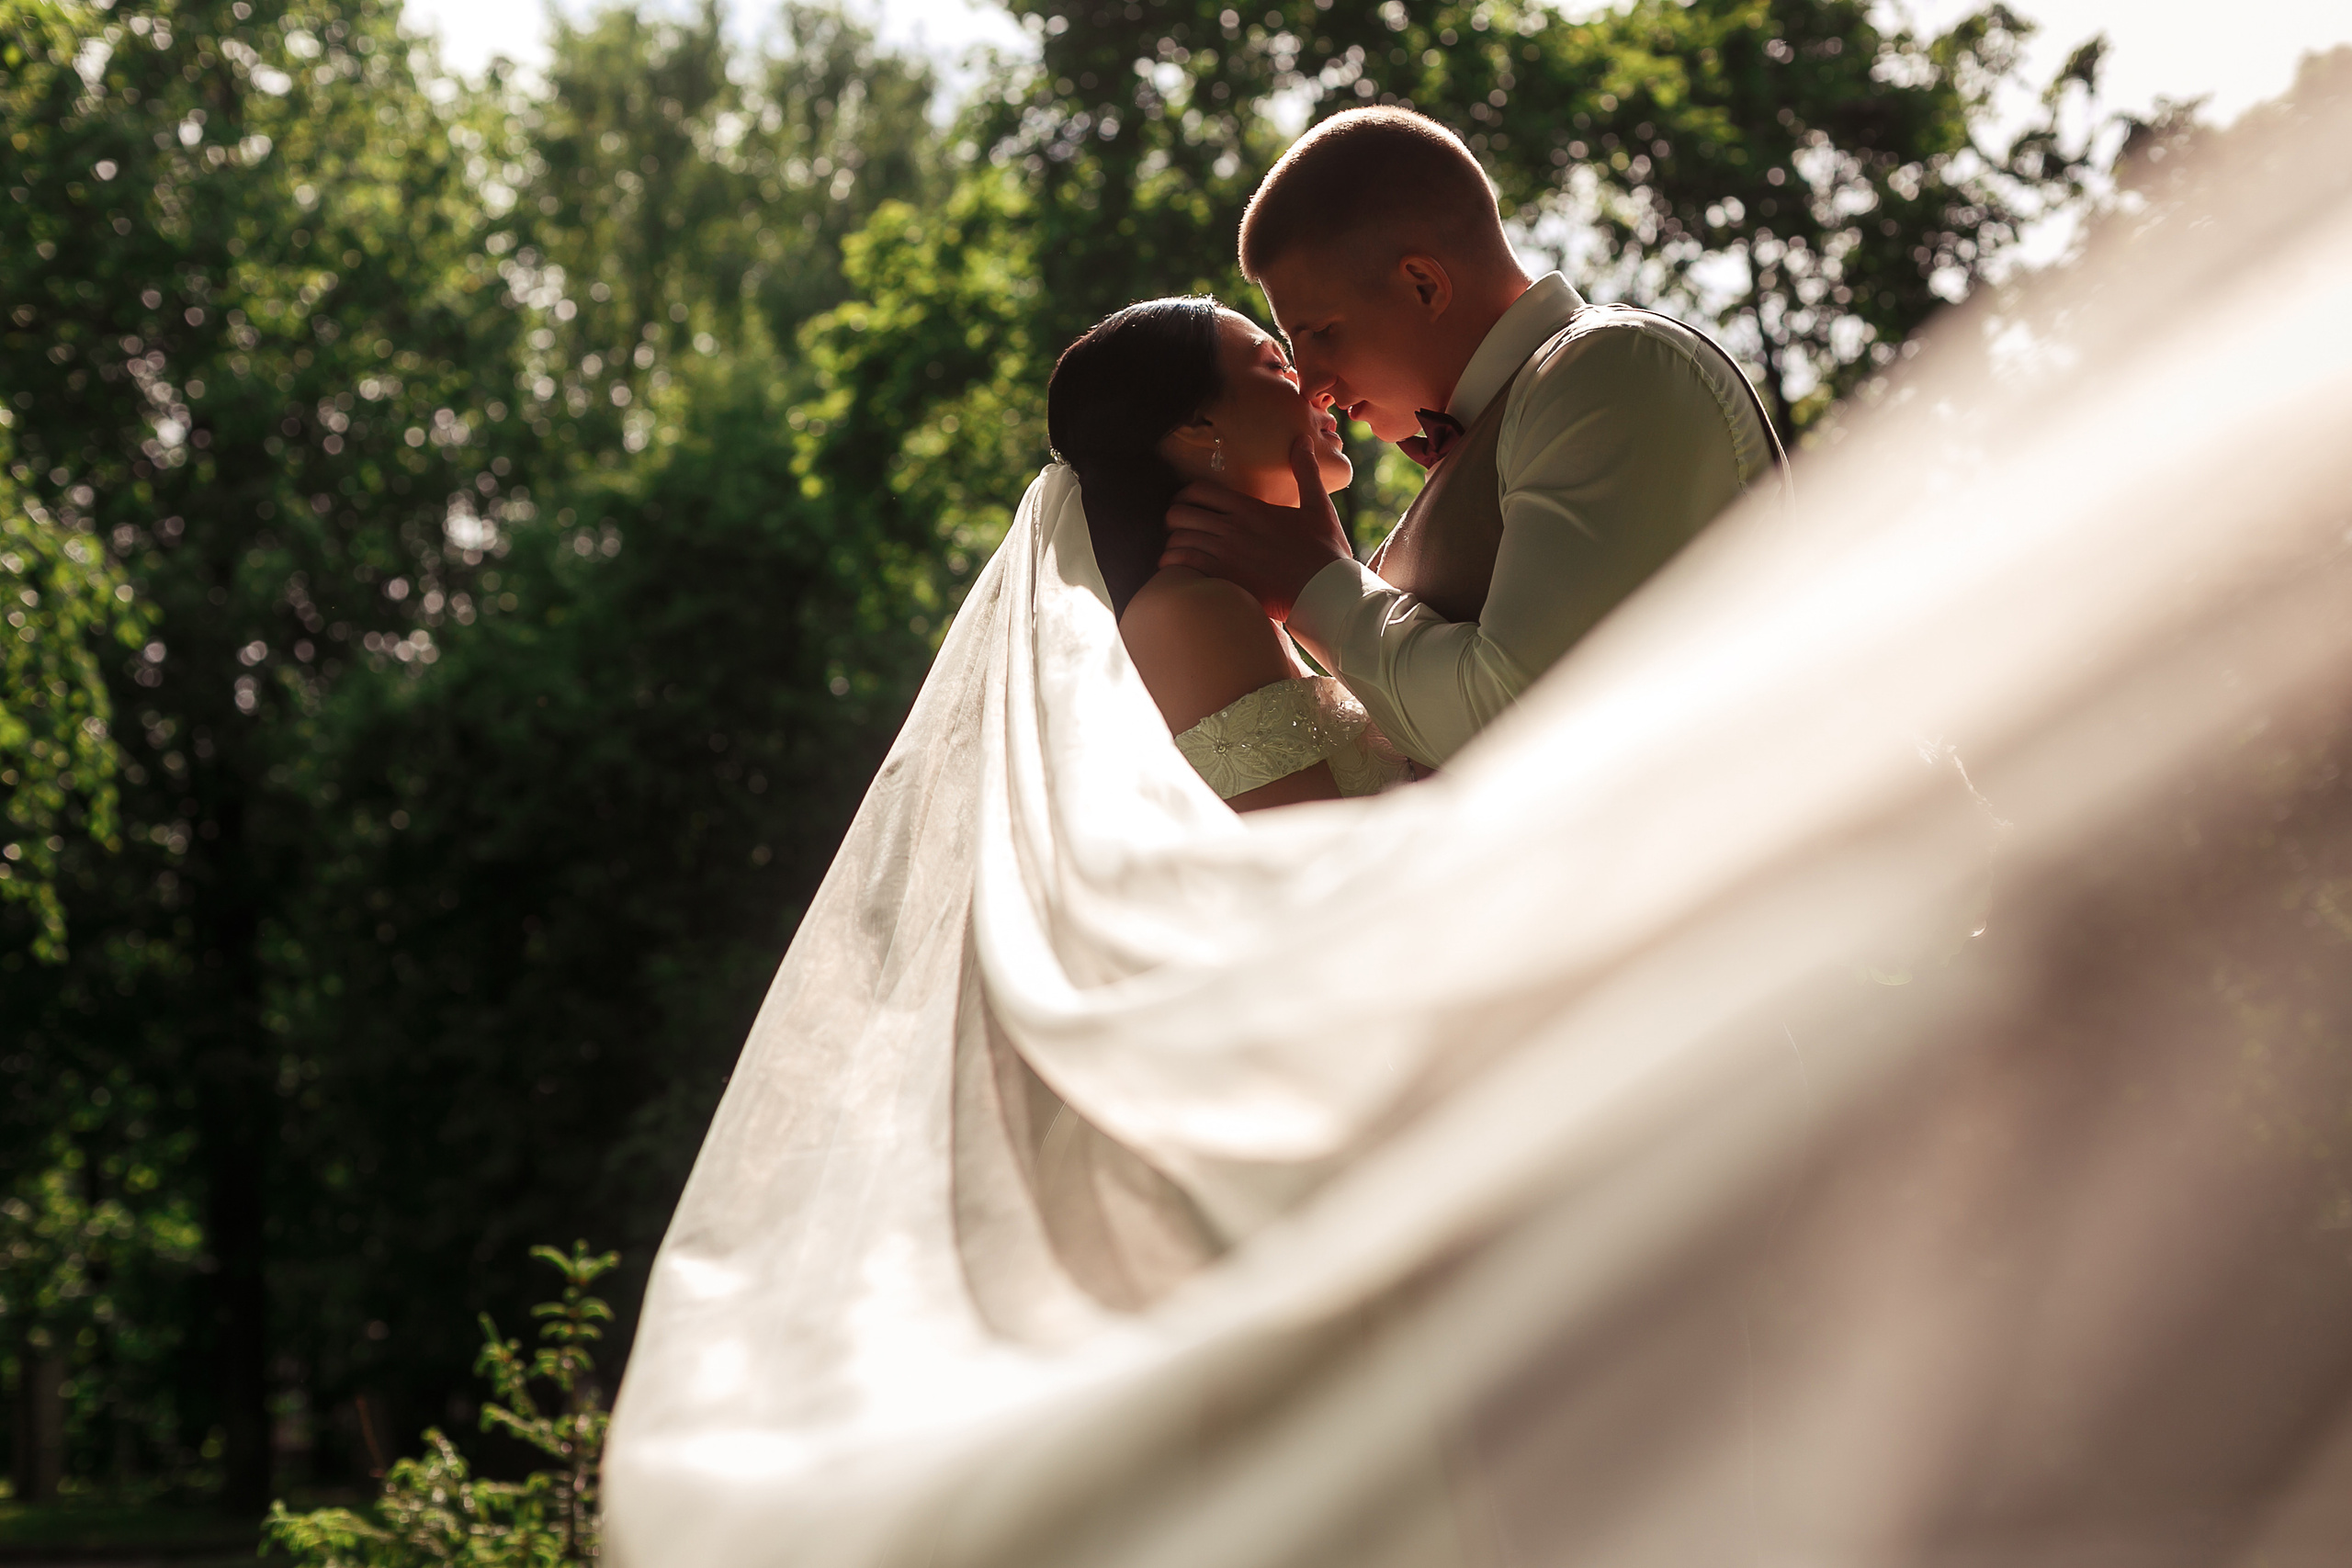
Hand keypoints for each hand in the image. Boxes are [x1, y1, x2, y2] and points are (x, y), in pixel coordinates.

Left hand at [1160, 437, 1354, 621]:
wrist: (1327, 591)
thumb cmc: (1324, 551)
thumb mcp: (1318, 506)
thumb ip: (1306, 471)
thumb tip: (1302, 440)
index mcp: (1250, 508)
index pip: (1199, 491)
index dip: (1185, 495)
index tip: (1186, 503)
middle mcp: (1233, 528)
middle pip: (1180, 514)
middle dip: (1174, 519)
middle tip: (1179, 528)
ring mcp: (1226, 554)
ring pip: (1178, 540)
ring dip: (1173, 544)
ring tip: (1178, 550)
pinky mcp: (1225, 579)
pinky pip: (1183, 566)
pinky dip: (1173, 566)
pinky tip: (1178, 570)